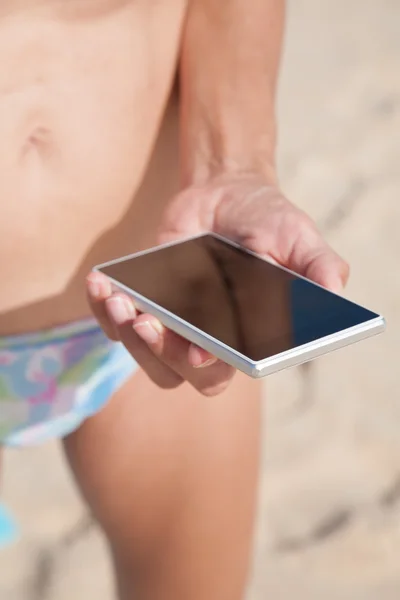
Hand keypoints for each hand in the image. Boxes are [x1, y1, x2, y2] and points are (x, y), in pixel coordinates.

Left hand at [87, 174, 348, 395]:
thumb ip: (318, 265)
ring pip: (144, 354)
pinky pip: (116, 321)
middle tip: (148, 321)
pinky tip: (103, 283)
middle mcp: (208, 338)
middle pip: (178, 373)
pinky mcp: (144, 302)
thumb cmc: (268, 221)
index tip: (199, 351)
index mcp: (246, 335)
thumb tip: (334, 291)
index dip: (210, 367)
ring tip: (120, 297)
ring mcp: (173, 322)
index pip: (227, 369)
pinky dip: (104, 308)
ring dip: (127, 334)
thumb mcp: (297, 235)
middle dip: (160, 353)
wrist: (227, 194)